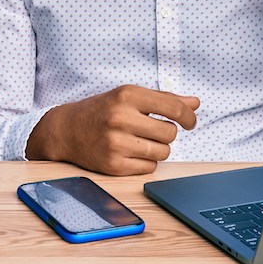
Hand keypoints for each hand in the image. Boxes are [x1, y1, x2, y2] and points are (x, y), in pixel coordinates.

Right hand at [26, 85, 199, 175]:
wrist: (67, 129)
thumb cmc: (104, 110)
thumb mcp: (130, 96)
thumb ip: (164, 99)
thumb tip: (195, 103)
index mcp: (127, 96)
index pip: (173, 108)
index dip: (189, 116)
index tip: (190, 121)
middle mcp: (120, 118)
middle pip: (170, 133)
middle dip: (167, 133)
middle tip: (152, 129)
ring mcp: (116, 143)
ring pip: (163, 152)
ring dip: (159, 148)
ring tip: (141, 140)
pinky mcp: (113, 165)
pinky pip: (149, 167)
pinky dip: (146, 161)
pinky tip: (131, 152)